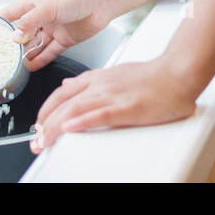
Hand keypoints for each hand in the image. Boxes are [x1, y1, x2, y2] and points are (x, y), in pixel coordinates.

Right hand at [1, 0, 114, 71]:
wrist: (102, 0)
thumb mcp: (47, 7)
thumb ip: (29, 22)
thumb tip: (14, 38)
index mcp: (33, 4)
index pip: (10, 14)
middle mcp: (41, 17)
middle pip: (22, 33)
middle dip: (11, 45)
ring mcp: (53, 28)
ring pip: (35, 45)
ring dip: (25, 55)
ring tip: (14, 67)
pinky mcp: (65, 39)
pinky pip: (49, 52)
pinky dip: (40, 60)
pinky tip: (31, 67)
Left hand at [29, 58, 198, 152]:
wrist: (177, 72)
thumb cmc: (153, 77)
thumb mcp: (114, 73)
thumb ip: (90, 81)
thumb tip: (68, 86)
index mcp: (98, 78)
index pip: (62, 93)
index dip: (45, 109)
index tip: (37, 124)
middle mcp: (101, 85)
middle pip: (64, 104)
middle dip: (45, 124)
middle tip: (36, 141)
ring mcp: (113, 95)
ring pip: (76, 110)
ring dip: (56, 127)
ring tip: (44, 141)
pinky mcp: (127, 107)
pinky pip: (100, 114)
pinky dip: (82, 121)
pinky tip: (69, 129)